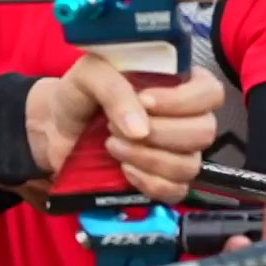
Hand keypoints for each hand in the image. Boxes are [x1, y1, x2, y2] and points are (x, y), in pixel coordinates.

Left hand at [19, 57, 222, 204]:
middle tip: (114, 126)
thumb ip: (116, 90)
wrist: (55, 127)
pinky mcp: (163, 180)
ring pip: (189, 165)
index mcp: (177, 83)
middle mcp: (186, 118)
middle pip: (204, 132)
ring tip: (112, 145)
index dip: (183, 101)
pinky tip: (124, 169)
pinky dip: (148, 183)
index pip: (210, 93)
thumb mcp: (90, 75)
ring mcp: (178, 152)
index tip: (145, 101)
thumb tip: (140, 130)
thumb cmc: (79, 93)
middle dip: (158, 132)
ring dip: (147, 158)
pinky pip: (175, 191)